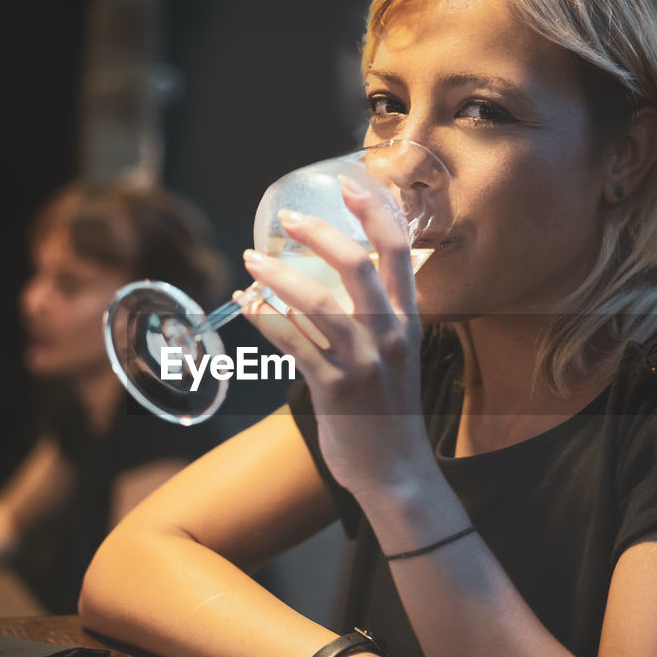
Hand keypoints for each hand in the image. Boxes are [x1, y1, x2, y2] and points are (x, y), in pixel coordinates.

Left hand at [241, 181, 434, 499]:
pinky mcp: (333, 387)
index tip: (350, 183)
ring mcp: (362, 361)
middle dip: (318, 233)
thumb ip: (373, 323)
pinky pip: (291, 342)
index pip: (397, 252)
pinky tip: (247, 304)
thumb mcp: (396, 359)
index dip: (376, 211)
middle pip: (356, 265)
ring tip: (251, 262)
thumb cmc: (390, 415)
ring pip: (316, 302)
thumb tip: (327, 289)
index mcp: (409, 321)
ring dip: (277, 276)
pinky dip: (264, 317)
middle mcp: (389, 335)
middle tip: (286, 219)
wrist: (396, 473)